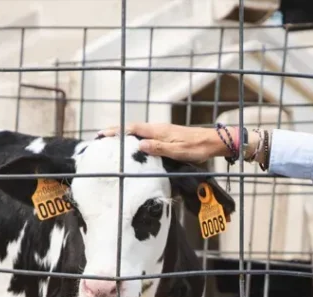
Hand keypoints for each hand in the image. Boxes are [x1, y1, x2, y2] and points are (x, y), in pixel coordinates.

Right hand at [95, 123, 236, 162]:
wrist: (212, 142)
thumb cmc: (197, 147)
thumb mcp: (178, 151)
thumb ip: (159, 148)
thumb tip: (139, 145)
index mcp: (158, 131)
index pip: (132, 129)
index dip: (116, 131)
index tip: (101, 134)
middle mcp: (158, 129)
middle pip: (132, 128)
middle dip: (116, 132)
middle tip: (100, 138)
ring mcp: (162, 131)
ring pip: (138, 131)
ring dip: (124, 135)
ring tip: (111, 141)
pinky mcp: (166, 136)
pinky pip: (146, 135)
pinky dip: (135, 138)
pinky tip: (133, 145)